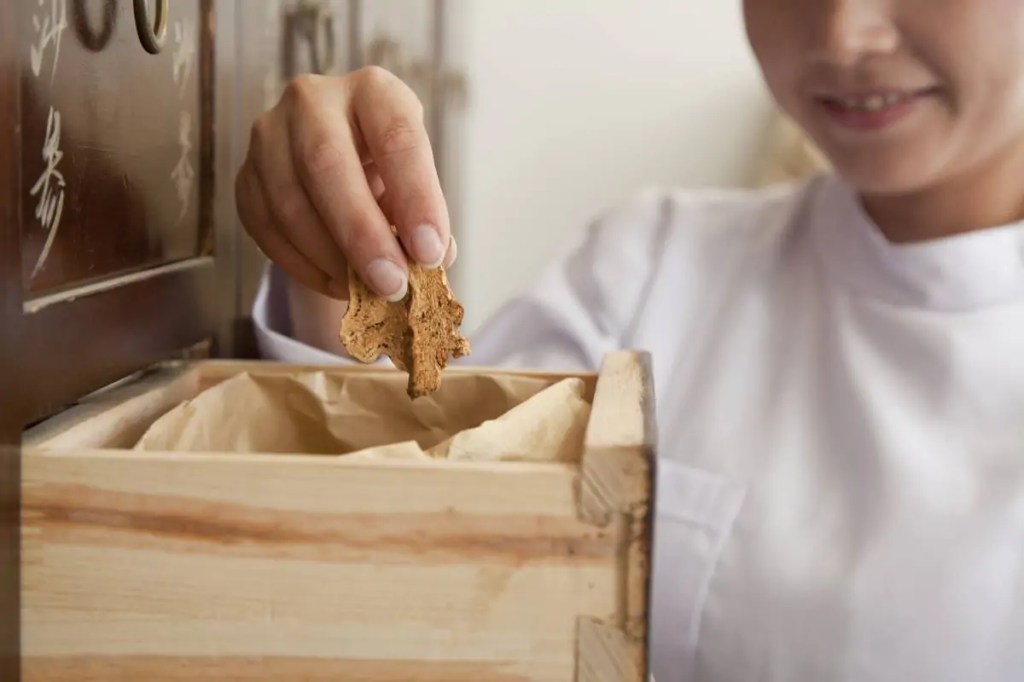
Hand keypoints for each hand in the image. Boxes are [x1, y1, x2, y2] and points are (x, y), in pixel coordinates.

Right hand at [235, 66, 454, 301]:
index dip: (416, 199)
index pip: (397, 138)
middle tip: (391, 284)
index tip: (431, 253)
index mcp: (373, 91)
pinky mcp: (245, 175)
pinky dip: (303, 266)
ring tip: (365, 292)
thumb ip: (424, 219)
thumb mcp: (416, 182)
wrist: (339, 164)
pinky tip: (336, 285)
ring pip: (289, 202)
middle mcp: (314, 99)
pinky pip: (266, 228)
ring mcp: (269, 134)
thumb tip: (430, 262)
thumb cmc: (388, 173)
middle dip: (362, 234)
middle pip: (327, 164)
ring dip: (331, 258)